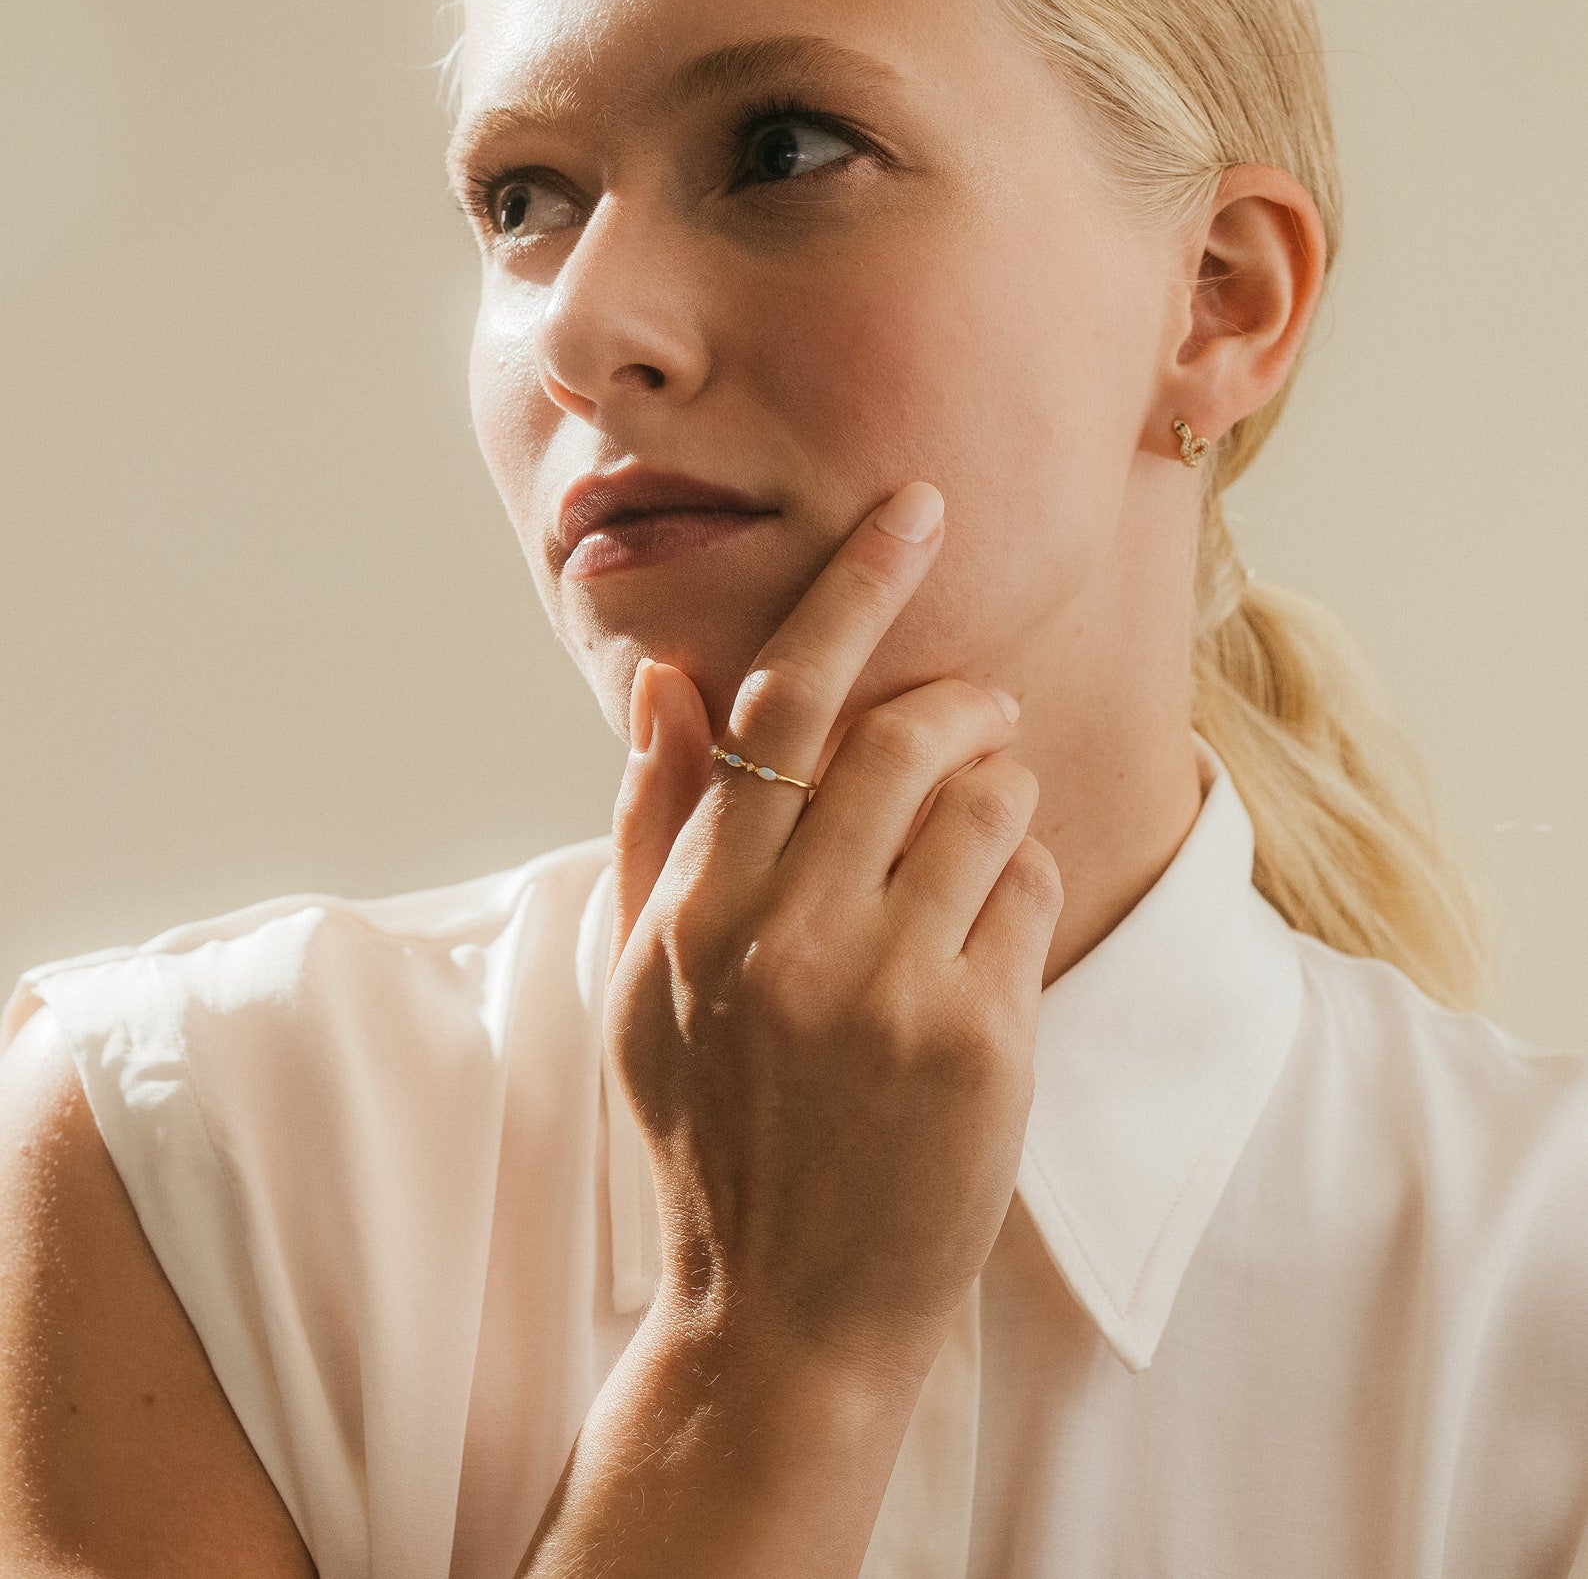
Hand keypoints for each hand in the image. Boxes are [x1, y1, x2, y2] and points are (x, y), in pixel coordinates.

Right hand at [604, 481, 1063, 1389]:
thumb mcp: (645, 986)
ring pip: (985, 801)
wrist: (784, 1314)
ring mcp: (885, 990)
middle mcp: (786, 936)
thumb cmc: (712, 1136)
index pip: (777, 712)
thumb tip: (663, 680)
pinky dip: (1019, 887)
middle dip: (958, 705)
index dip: (849, 595)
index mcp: (698, 911)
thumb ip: (654, 824)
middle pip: (902, 735)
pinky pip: (1028, 891)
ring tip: (976, 844)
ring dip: (998, 795)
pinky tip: (986, 944)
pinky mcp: (976, 1043)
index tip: (912, 513)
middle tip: (976, 717)